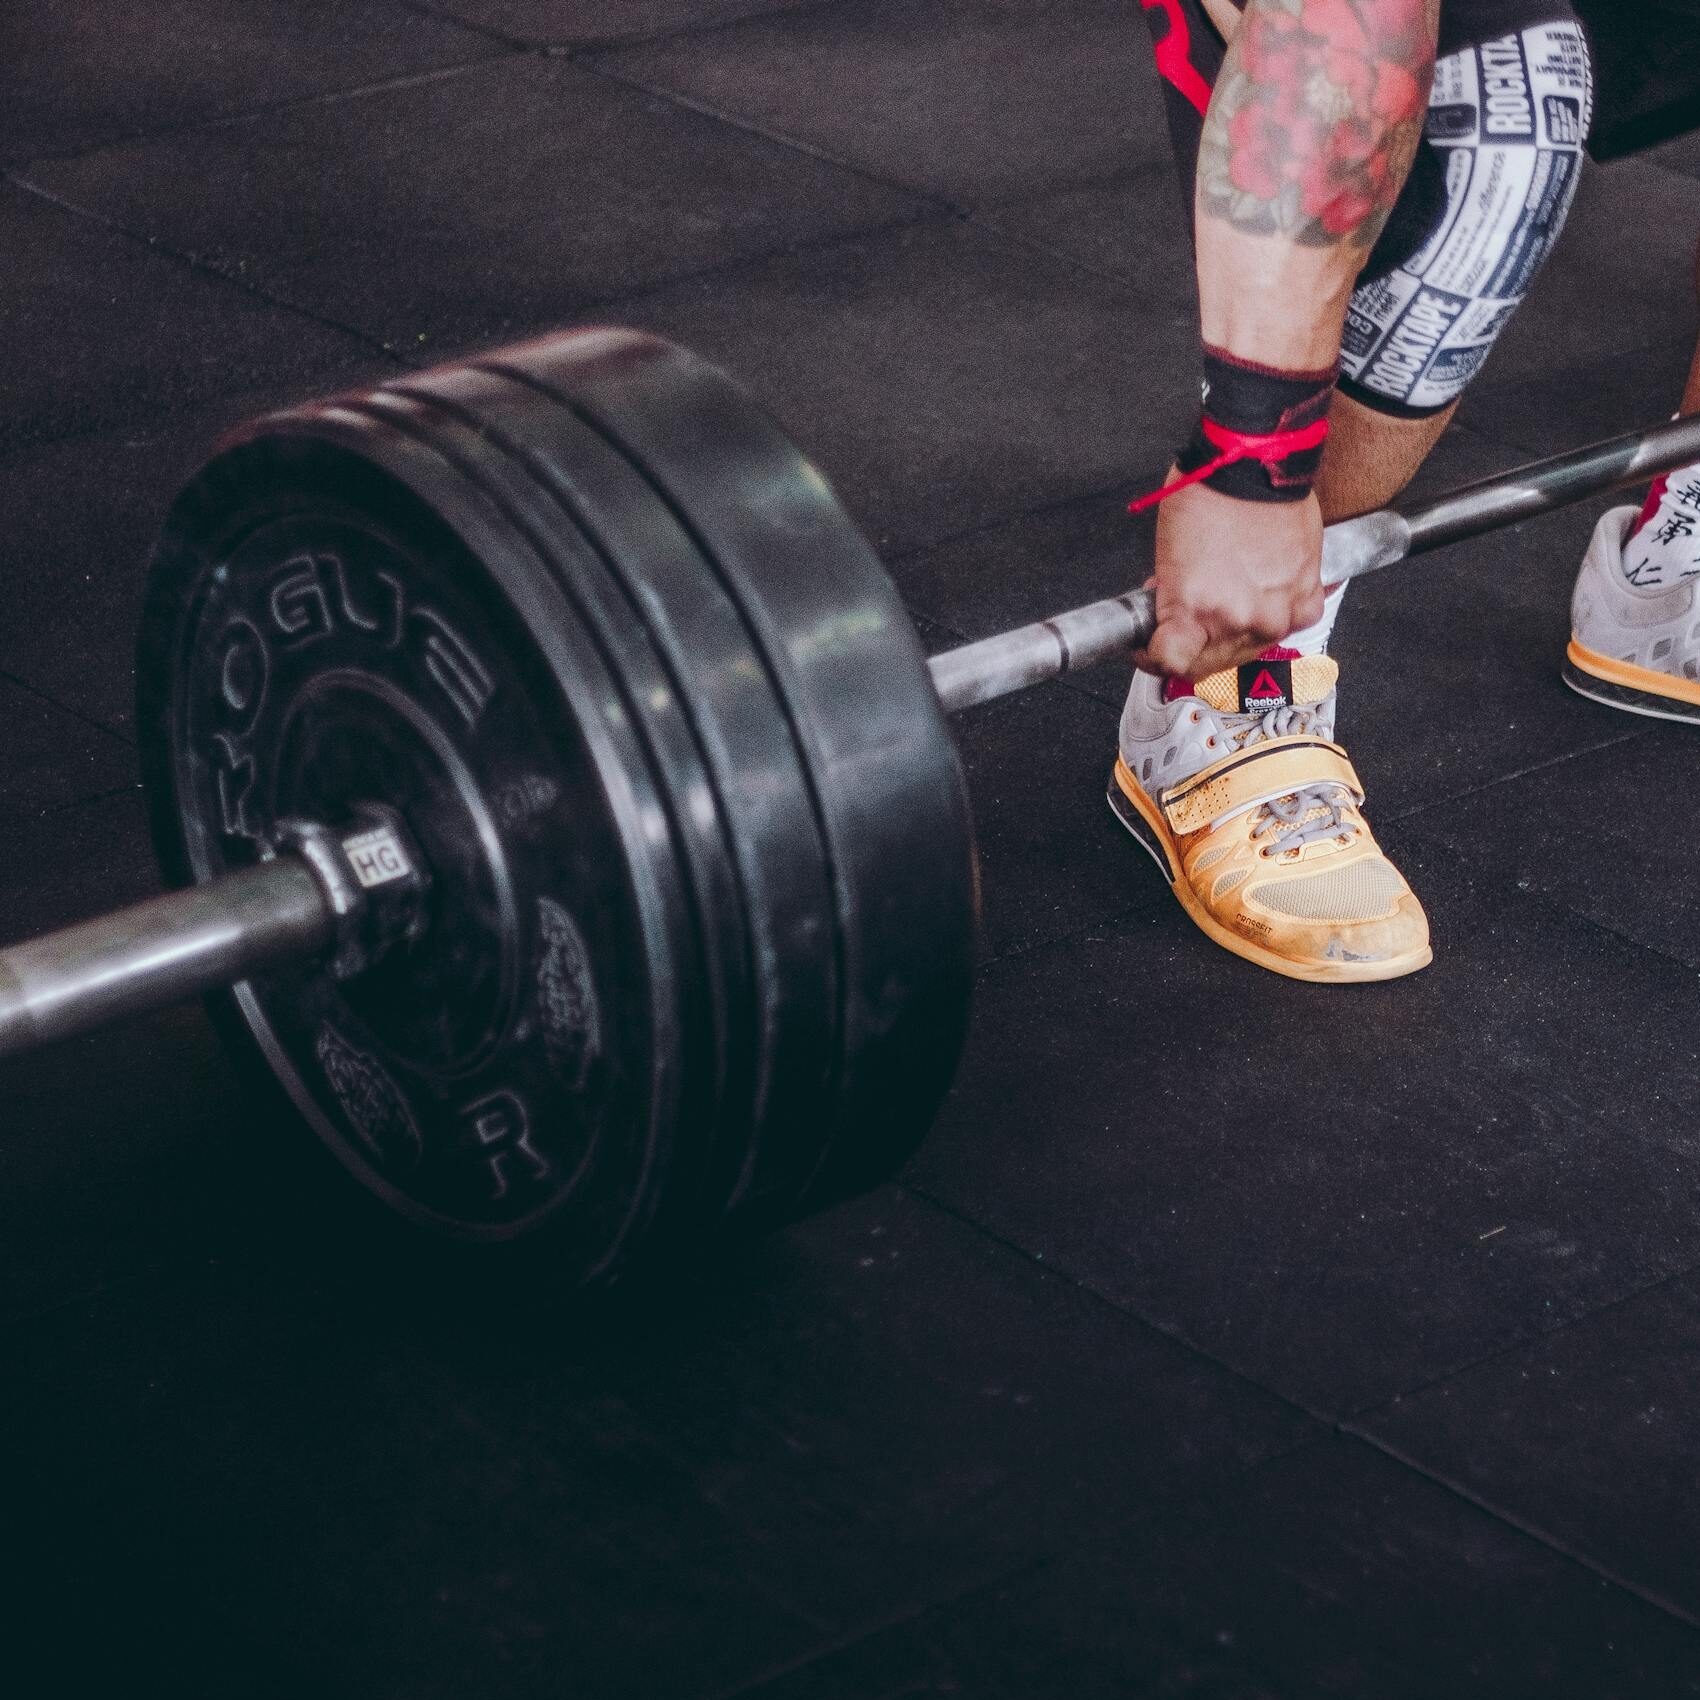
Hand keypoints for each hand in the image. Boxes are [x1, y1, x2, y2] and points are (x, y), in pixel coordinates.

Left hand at [1135, 480, 1326, 679]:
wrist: (1254, 463)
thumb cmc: (1207, 493)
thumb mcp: (1167, 554)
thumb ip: (1172, 599)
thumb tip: (1175, 617)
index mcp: (1195, 611)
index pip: (1170, 664)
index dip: (1152, 656)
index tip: (1150, 645)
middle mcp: (1239, 621)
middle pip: (1210, 663)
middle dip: (1193, 645)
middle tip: (1188, 615)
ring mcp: (1277, 613)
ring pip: (1250, 647)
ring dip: (1234, 632)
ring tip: (1225, 595)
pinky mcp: (1307, 598)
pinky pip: (1290, 623)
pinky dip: (1276, 613)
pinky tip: (1263, 592)